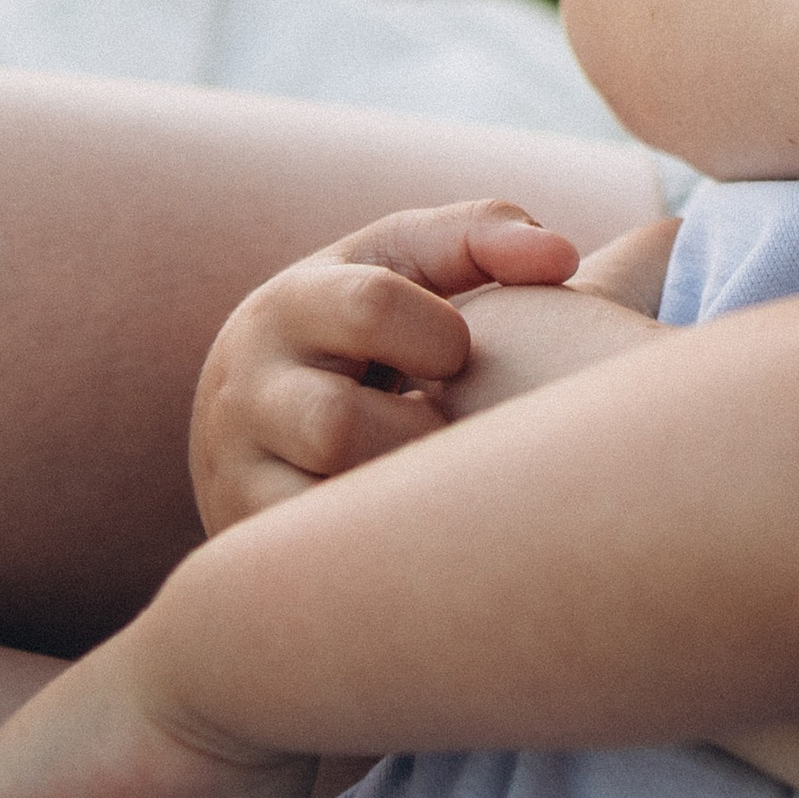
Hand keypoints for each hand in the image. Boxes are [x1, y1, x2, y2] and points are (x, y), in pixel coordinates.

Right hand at [190, 200, 580, 531]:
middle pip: (336, 424)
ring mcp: (235, 471)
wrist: (259, 414)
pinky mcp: (246, 540)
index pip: (369, 307)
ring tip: (428, 473)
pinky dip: (375, 543)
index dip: (442, 337)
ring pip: (326, 502)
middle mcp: (246, 388)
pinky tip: (404, 520)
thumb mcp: (405, 265)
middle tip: (442, 427)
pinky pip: (315, 560)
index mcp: (293, 303)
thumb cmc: (367, 328)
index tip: (460, 355)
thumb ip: (479, 237)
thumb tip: (562, 256)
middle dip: (416, 433)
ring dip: (400, 492)